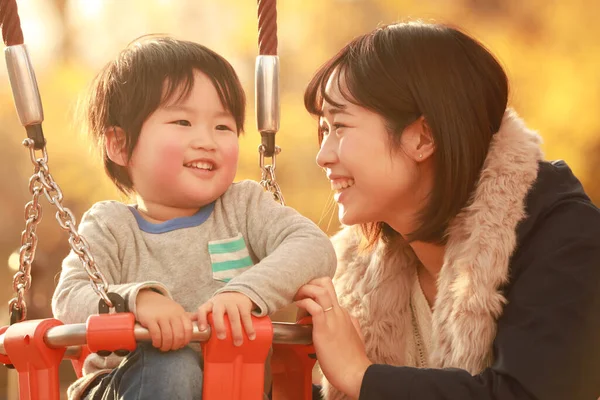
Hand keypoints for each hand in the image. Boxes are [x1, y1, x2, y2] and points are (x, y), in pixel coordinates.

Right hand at [136, 289, 192, 351]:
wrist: (147, 299)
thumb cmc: (164, 308)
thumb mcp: (177, 310)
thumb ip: (188, 318)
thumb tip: (202, 325)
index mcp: (181, 313)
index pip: (188, 329)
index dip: (186, 340)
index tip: (181, 345)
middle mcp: (172, 315)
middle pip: (178, 335)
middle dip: (175, 345)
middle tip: (171, 348)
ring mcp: (161, 317)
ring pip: (167, 336)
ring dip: (166, 346)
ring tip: (163, 347)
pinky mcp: (150, 319)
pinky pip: (156, 334)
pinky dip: (157, 342)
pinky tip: (156, 344)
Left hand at [195, 292, 255, 345]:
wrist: (239, 292)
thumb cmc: (222, 305)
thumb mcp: (212, 308)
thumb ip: (204, 318)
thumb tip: (191, 332)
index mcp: (210, 304)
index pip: (202, 310)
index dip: (201, 319)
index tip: (203, 330)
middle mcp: (220, 302)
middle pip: (218, 313)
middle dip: (219, 326)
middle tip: (222, 337)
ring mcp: (232, 303)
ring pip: (234, 317)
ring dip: (236, 331)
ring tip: (238, 343)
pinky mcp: (243, 304)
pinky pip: (246, 316)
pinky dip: (249, 327)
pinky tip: (251, 336)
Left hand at [294, 277, 371, 398]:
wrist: (356, 374)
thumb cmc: (352, 361)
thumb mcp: (355, 337)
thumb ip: (352, 326)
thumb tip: (349, 321)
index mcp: (345, 314)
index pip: (329, 292)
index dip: (314, 294)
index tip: (304, 303)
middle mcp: (340, 312)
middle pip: (326, 283)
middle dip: (309, 282)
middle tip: (298, 292)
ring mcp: (333, 319)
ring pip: (320, 290)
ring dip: (305, 289)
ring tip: (296, 297)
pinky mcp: (324, 328)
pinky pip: (314, 307)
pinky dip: (304, 303)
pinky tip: (298, 307)